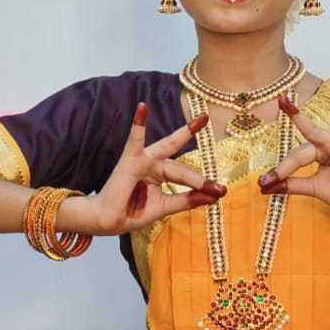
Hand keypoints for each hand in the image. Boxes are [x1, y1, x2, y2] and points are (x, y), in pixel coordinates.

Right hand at [64, 103, 224, 234]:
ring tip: (201, 119)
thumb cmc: (133, 213)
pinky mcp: (129, 160)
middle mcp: (155, 165)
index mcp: (162, 175)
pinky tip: (142, 107)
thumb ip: (188, 200)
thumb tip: (215, 195)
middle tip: (209, 131)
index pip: (187, 177)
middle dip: (199, 169)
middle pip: (181, 165)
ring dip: (184, 134)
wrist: (109, 222)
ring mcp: (143, 161)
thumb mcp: (166, 206)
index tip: (220, 192)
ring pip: (169, 151)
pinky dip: (138, 124)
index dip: (204, 186)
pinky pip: (134, 140)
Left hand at [256, 91, 329, 217]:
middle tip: (264, 180)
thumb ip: (292, 185)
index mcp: (318, 155)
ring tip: (284, 103)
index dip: (279, 172)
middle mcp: (326, 147)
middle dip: (283, 166)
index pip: (294, 158)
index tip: (263, 185)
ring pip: (311, 139)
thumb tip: (266, 187)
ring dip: (299, 120)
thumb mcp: (313, 189)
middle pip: (299, 153)